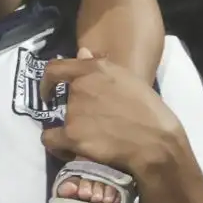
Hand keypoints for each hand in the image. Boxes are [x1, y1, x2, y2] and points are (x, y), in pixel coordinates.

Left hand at [39, 49, 182, 180]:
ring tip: (95, 138)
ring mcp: (74, 112)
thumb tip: (82, 52)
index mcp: (94, 69)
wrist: (155, 141)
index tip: (49, 92)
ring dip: (73, 129)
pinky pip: (50, 139)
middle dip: (77, 111)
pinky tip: (70, 150)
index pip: (56, 69)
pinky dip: (57, 146)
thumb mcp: (128, 79)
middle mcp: (80, 87)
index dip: (47, 81)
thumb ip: (100, 66)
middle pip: (66, 100)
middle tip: (96, 122)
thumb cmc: (149, 110)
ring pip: (62, 121)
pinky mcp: (72, 136)